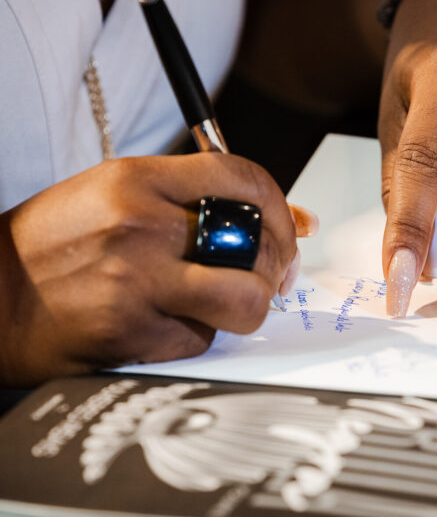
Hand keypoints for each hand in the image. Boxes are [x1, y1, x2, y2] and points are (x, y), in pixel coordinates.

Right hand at [0, 153, 314, 386]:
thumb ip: (202, 199)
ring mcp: (136, 280)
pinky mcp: (132, 332)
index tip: (290, 231)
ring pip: (244, 299)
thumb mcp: (119, 195)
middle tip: (271, 276)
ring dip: (249, 307)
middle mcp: (140, 224)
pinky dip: (197, 336)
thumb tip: (300, 219)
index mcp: (137, 179)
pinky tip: (169, 325)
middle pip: (257, 242)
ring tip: (229, 305)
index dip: (280, 207)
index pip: (243, 177)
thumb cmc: (56, 244)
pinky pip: (203, 339)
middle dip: (278, 265)